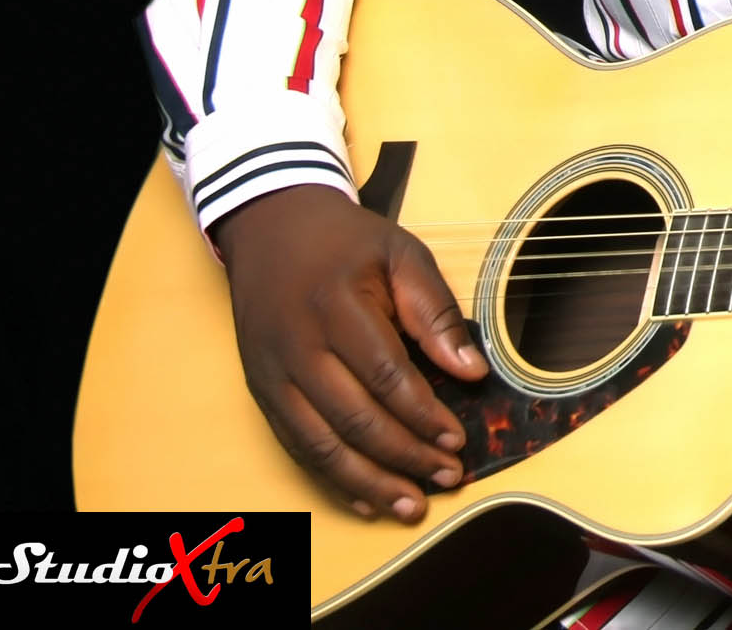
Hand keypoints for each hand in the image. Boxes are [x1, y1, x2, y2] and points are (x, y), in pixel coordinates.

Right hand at [215, 184, 486, 521]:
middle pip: (353, 419)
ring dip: (369, 483)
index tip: (457, 439)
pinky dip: (331, 479)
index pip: (384, 376)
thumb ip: (434, 311)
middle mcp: (297, 347)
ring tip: (411, 506)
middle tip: (448, 477)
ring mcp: (273, 374)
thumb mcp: (401, 254)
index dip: (422, 415)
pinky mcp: (261, 390)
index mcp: (336, 307)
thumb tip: (470, 370)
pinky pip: (296, 446)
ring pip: (320, 445)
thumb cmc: (345, 242)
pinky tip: (365, 498)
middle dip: (405, 457)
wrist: (271, 226)